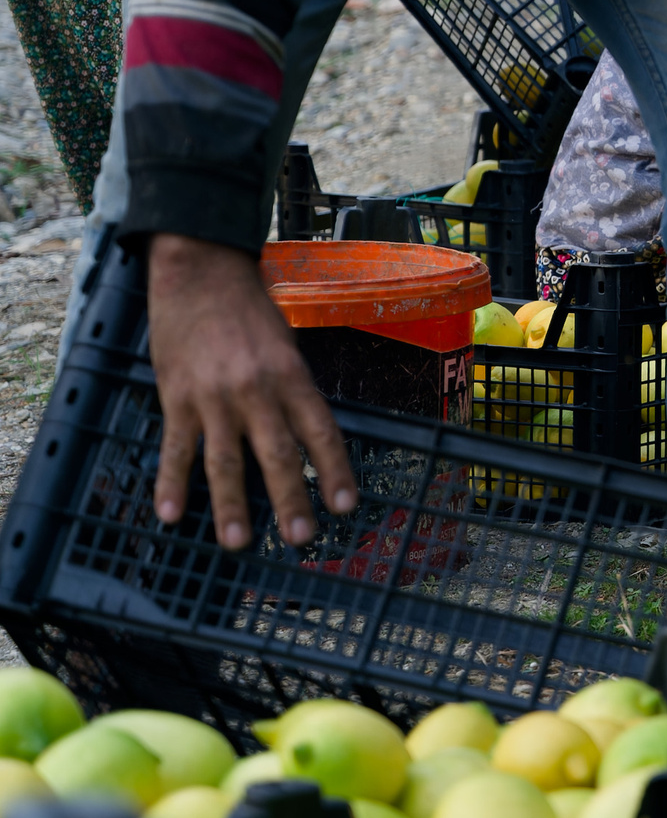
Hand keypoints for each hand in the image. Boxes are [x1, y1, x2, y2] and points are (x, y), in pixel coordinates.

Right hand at [148, 234, 356, 548]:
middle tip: (300, 539)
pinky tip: (170, 515)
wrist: (199, 274)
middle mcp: (257, 391)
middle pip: (277, 453)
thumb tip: (304, 438)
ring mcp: (214, 398)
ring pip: (225, 461)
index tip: (345, 506)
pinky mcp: (176, 399)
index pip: (320, 431)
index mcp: (291, 376)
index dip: (334, 471)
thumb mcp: (286, 345)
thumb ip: (292, 390)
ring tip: (239, 543)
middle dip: (290, 499)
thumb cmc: (248, 310)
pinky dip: (171, 484)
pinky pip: (175, 449)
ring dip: (231, 505)